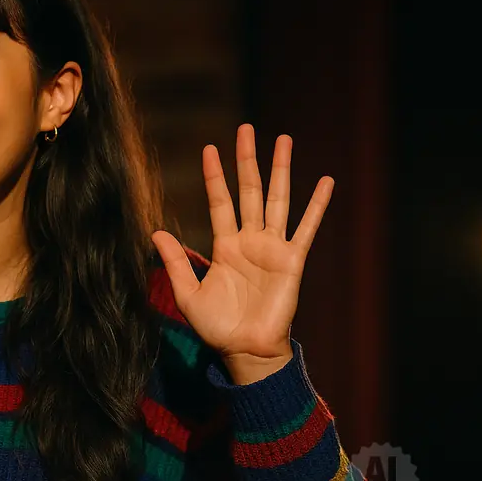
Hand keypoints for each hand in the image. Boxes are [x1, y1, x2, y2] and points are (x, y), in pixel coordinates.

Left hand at [151, 124, 333, 384]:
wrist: (246, 351)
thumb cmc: (217, 327)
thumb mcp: (188, 293)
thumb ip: (175, 262)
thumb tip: (156, 231)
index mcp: (225, 246)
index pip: (219, 202)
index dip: (214, 176)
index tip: (209, 149)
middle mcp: (249, 240)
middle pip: (248, 190)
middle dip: (247, 160)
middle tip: (246, 129)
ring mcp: (273, 248)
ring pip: (277, 199)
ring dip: (281, 170)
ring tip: (284, 140)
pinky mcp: (293, 260)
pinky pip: (306, 228)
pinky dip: (317, 206)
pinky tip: (325, 182)